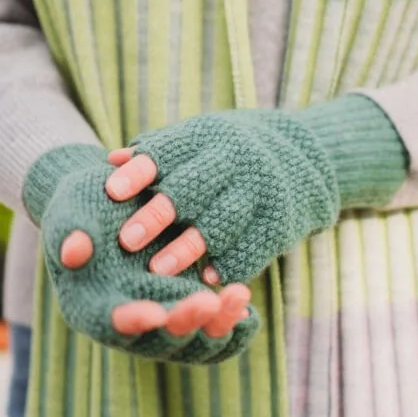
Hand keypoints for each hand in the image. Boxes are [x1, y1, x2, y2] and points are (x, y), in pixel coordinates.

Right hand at [22, 144, 259, 362]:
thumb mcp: (69, 213)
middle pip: (160, 340)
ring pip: (192, 339)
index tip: (156, 312)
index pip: (113, 323)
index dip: (134, 321)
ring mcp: (159, 316)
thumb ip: (69, 233)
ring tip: (239, 296)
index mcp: (91, 307)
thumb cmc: (81, 206)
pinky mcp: (183, 305)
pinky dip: (229, 323)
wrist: (110, 200)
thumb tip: (73, 251)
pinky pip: (211, 329)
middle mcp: (128, 323)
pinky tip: (249, 310)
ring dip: (217, 324)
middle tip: (208, 302)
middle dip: (185, 322)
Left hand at [104, 108, 340, 287]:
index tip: (111, 191)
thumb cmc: (232, 152)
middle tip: (126, 240)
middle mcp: (235, 159)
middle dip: (158, 215)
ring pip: (220, 222)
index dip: (140, 172)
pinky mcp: (281, 219)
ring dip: (188, 248)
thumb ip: (158, 153)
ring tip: (158, 269)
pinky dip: (229, 264)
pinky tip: (207, 279)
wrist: (307, 156)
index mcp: (208, 137)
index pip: (168, 152)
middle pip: (192, 189)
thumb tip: (110, 161)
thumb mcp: (200, 141)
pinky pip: (253, 245)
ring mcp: (261, 190)